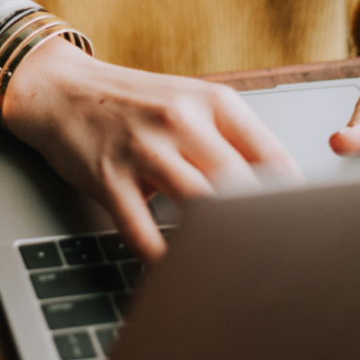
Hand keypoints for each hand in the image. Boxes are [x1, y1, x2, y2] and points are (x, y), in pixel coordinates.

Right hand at [4, 38, 301, 261]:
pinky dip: (160, 257)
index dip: (289, 198)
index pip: (270, 156)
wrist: (62, 90)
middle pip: (238, 185)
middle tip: (269, 255)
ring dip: (213, 242)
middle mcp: (181, 120)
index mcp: (212, 101)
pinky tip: (173, 269)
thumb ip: (230, 138)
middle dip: (257, 225)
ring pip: (197, 206)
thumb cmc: (133, 103)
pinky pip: (141, 229)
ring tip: (227, 268)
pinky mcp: (108, 177)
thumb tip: (276, 188)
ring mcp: (143, 149)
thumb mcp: (188, 103)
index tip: (297, 226)